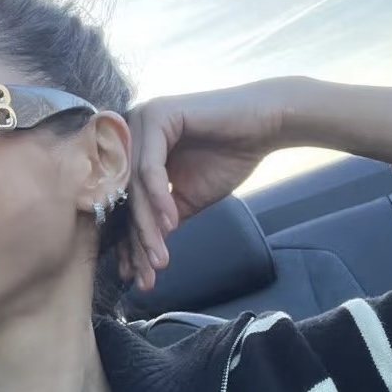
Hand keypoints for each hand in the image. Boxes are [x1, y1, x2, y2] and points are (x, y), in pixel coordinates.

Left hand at [120, 81, 287, 291]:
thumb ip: (162, 216)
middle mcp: (131, 134)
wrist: (265, 127)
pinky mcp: (157, 116)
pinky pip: (151, 167)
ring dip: (147, 227)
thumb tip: (141, 250)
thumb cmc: (229, 156)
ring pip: (135, 186)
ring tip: (158, 258)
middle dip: (137, 240)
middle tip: (146, 274)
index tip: (134, 275)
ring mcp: (140, 122)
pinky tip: (171, 224)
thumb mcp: (188, 197)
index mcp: (135, 150)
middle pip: (126, 197)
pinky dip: (159, 199)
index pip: (125, 202)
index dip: (130, 242)